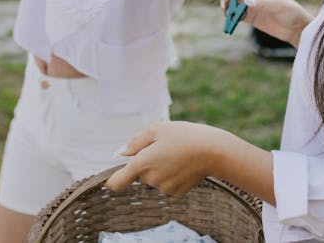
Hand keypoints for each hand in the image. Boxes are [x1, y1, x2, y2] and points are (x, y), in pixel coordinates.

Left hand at [105, 121, 228, 195]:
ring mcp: (164, 188)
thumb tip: (119, 153)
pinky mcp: (176, 192)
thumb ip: (134, 143)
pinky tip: (183, 163)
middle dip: (146, 162)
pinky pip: (166, 183)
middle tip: (162, 147)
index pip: (116, 182)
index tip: (110, 175)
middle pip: (139, 174)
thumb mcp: (157, 130)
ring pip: (154, 178)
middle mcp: (151, 180)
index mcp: (141, 164)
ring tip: (176, 153)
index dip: (111, 180)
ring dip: (159, 168)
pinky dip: (171, 175)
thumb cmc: (184, 135)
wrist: (213, 151)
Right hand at [221, 0, 313, 46]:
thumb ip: (262, 4)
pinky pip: (237, 13)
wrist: (297, 29)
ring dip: (228, 6)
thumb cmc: (292, 13)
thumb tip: (246, 2)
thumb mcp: (278, 6)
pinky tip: (230, 19)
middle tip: (223, 4)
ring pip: (234, 1)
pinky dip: (232, 15)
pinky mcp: (251, 16)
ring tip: (226, 12)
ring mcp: (253, 4)